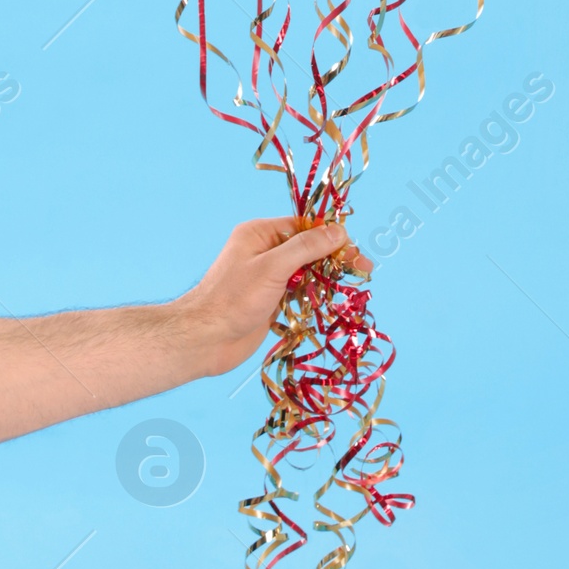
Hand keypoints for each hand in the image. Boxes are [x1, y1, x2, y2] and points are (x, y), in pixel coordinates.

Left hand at [173, 216, 371, 378]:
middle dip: (335, 258)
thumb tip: (338, 231)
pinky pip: (300, 294)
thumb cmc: (232, 299)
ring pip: (307, 273)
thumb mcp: (272, 267)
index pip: (304, 227)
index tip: (354, 250)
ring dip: (328, 279)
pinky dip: (316, 297)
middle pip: (309, 249)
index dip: (331, 236)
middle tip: (364, 269)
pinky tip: (332, 303)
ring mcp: (268, 279)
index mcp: (260, 234)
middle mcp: (265, 253)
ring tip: (353, 286)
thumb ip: (306, 248)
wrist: (204, 341)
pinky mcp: (272, 303)